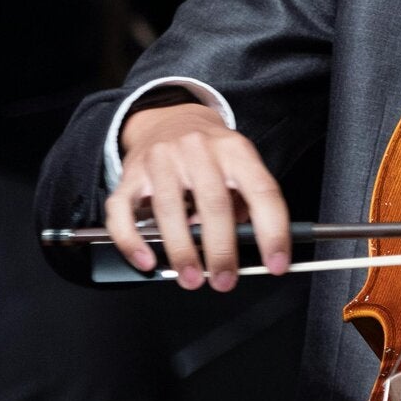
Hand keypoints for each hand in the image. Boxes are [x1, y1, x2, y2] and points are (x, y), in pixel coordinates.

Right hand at [110, 101, 292, 289]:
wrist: (169, 119)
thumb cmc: (210, 154)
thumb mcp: (239, 164)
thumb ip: (246, 202)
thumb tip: (251, 248)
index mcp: (235, 150)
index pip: (262, 191)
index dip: (273, 231)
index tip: (276, 264)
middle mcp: (198, 150)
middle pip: (214, 203)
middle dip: (221, 251)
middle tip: (225, 281)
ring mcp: (161, 160)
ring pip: (169, 210)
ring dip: (182, 252)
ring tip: (192, 278)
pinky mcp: (130, 174)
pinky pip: (123, 211)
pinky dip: (132, 241)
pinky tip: (147, 261)